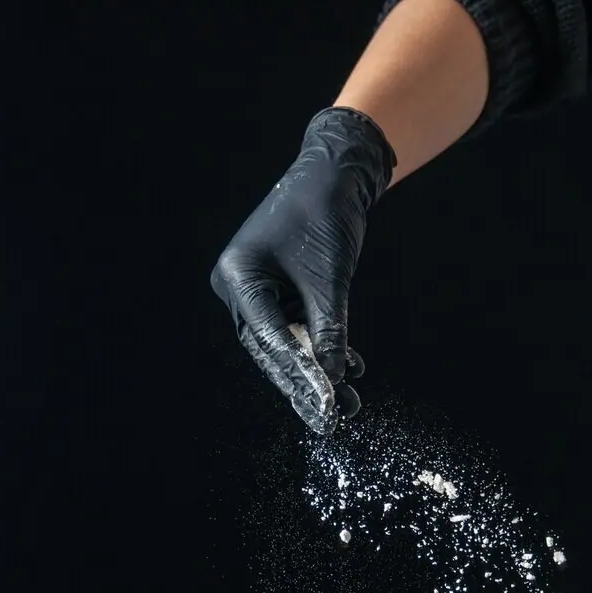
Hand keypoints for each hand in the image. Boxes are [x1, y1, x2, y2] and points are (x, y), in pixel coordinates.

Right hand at [210, 107, 394, 434]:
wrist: (335, 173)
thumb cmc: (326, 213)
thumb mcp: (331, 276)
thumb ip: (330, 329)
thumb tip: (334, 379)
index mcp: (238, 277)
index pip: (269, 339)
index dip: (298, 377)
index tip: (323, 409)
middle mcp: (239, 286)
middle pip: (272, 350)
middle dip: (306, 383)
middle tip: (333, 419)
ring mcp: (256, 289)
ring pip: (286, 345)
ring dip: (319, 371)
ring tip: (352, 400)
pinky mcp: (277, 290)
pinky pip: (297, 328)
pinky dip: (323, 347)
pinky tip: (351, 367)